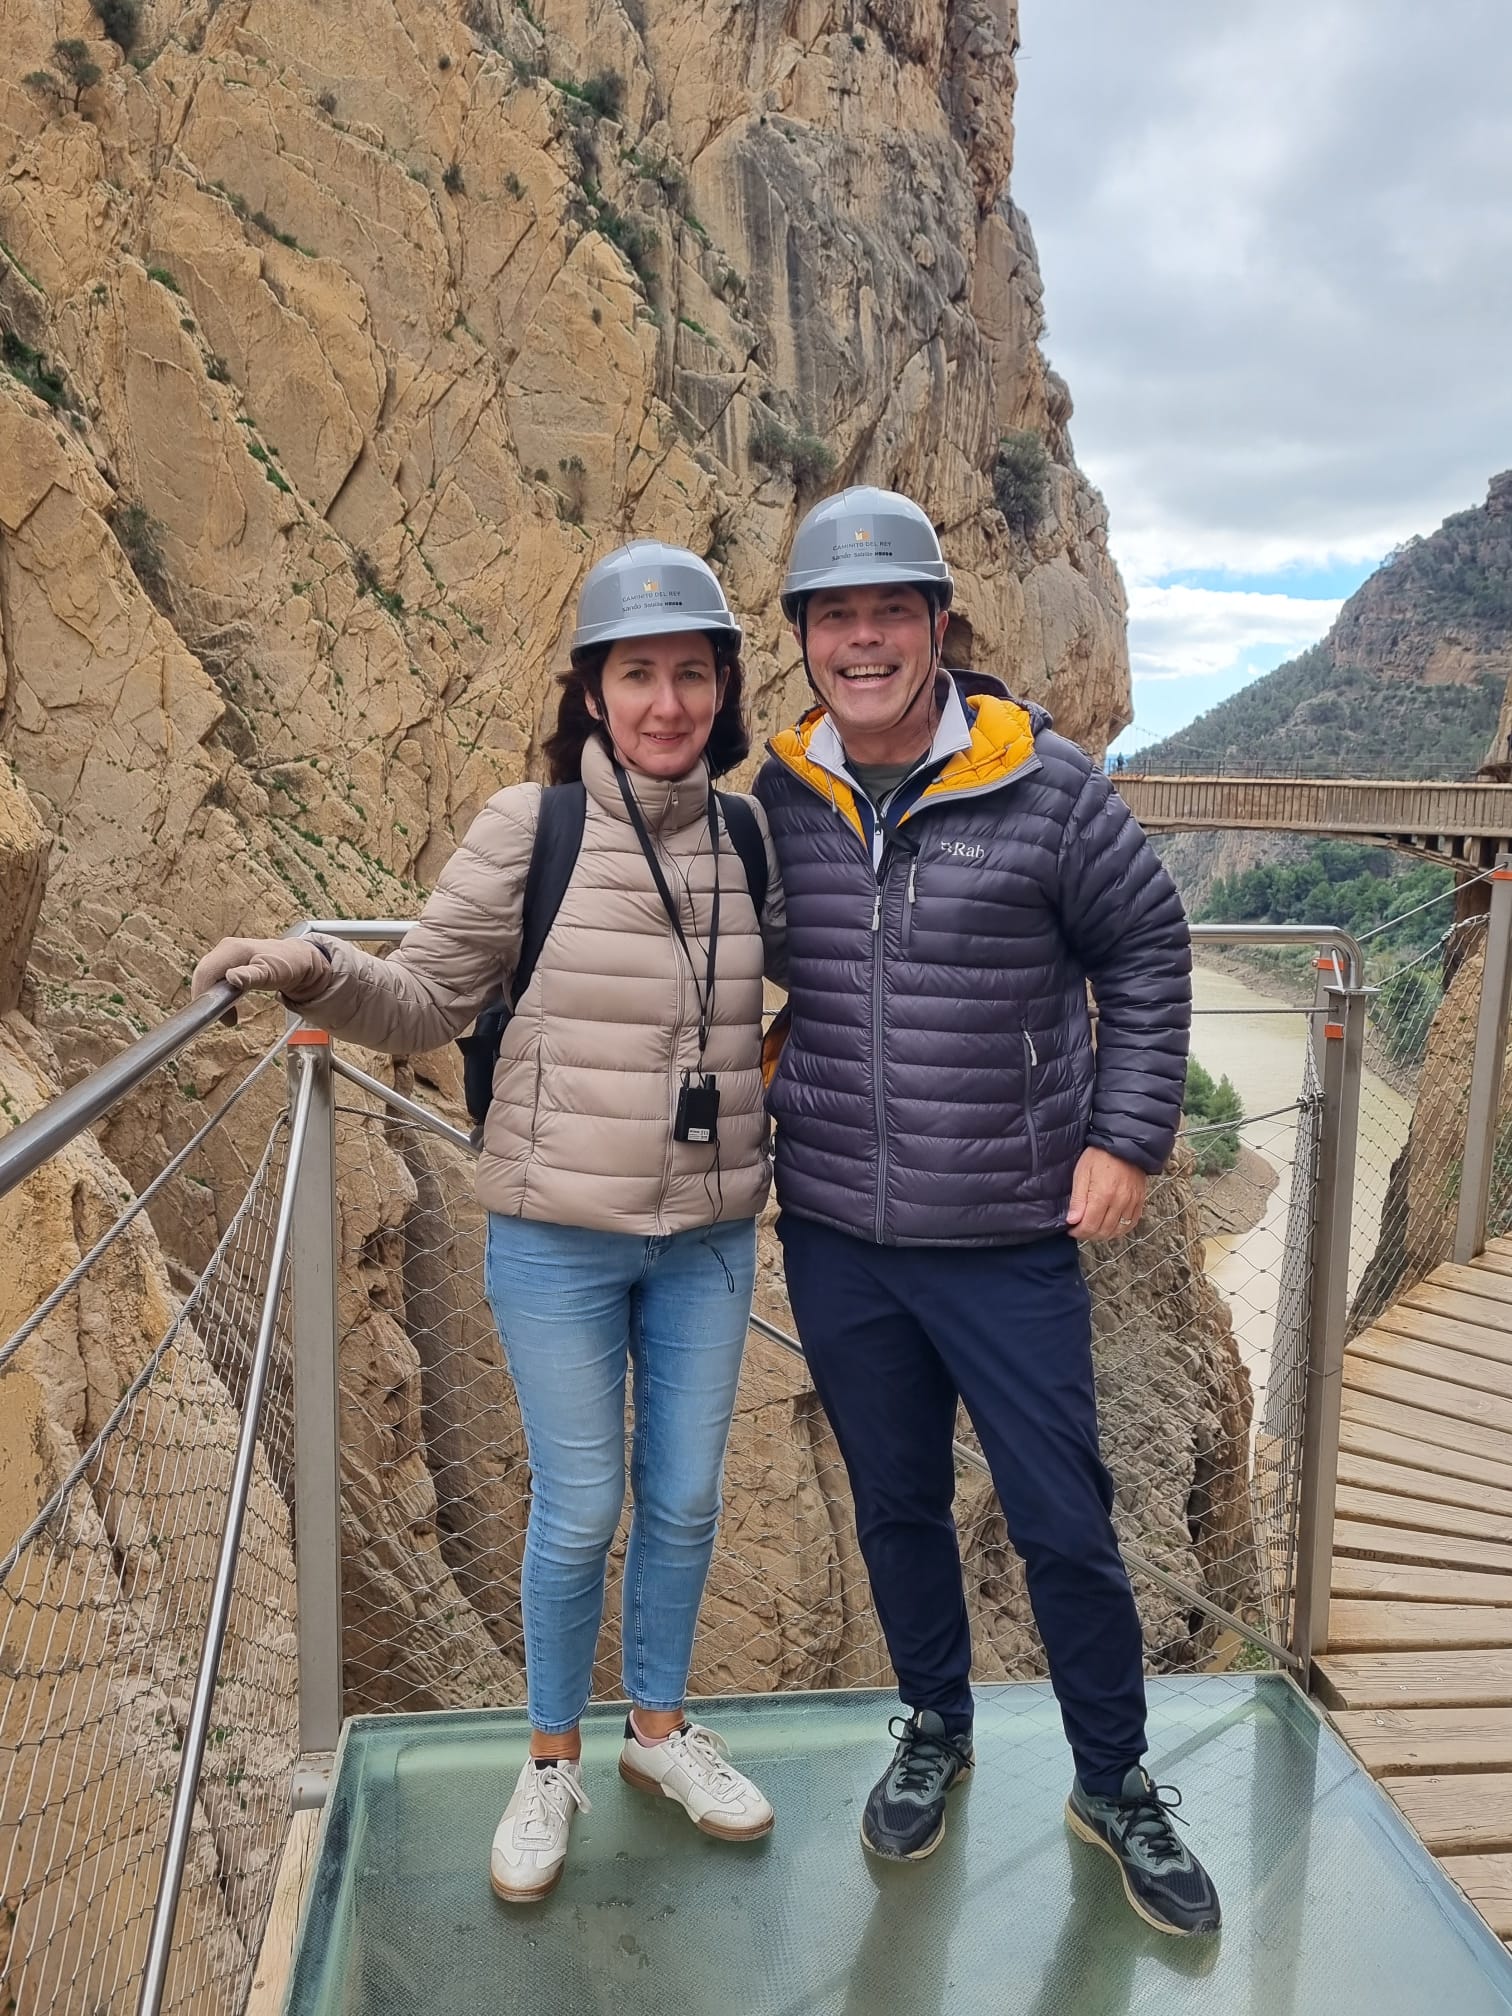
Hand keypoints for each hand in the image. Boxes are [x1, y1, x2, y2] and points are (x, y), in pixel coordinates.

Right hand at [191, 937, 330, 1022]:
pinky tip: (228, 1005)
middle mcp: (225, 949)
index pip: (205, 972)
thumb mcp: (272, 972)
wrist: (297, 960)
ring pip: (207, 978)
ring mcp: (225, 954)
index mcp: (232, 949)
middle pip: (203, 975)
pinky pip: (214, 979)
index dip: (203, 994)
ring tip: (229, 1016)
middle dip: (208, 999)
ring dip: (212, 998)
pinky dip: (217, 994)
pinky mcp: (227, 962)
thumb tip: (231, 977)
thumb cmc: (288, 965)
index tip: (213, 1015)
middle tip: (226, 1020)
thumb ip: (252, 976)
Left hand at [1066, 1147, 1146, 1242]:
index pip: (1090, 1226)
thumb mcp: (1082, 1173)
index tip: (1072, 1229)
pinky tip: (1111, 1226)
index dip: (1079, 1232)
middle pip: (1104, 1231)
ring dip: (1104, 1234)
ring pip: (1118, 1230)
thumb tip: (1072, 1221)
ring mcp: (1132, 1202)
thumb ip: (1077, 1199)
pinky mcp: (1140, 1201)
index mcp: (1103, 1195)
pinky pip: (1132, 1223)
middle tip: (1081, 1229)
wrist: (1125, 1143)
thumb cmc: (1100, 1156)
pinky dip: (1120, 1229)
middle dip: (1089, 1234)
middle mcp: (1120, 1202)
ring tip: (1094, 1228)